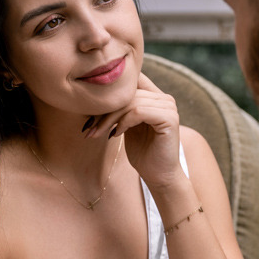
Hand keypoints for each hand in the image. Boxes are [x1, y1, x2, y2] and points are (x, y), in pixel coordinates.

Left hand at [87, 71, 184, 189]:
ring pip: (130, 102)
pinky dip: (123, 122)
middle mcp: (164, 98)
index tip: (89, 112)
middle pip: (127, 94)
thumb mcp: (126, 124)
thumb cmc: (141, 151)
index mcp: (155, 96)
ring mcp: (169, 107)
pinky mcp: (169, 118)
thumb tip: (93, 95)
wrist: (158, 175)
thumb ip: (120, 108)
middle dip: (103, 110)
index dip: (107, 95)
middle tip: (88, 127)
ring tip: (97, 133)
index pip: (129, 82)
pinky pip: (138, 111)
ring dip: (109, 119)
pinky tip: (115, 134)